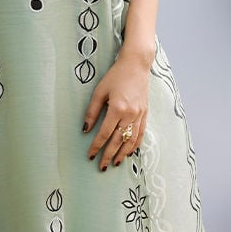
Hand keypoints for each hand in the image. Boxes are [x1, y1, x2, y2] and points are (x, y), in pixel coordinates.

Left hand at [83, 51, 150, 170]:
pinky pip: (141, 133)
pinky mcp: (145, 113)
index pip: (104, 133)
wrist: (136, 65)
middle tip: (102, 166)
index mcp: (117, 108)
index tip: (90, 155)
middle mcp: (130, 114)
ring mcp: (139, 115)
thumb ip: (92, 111)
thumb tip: (85, 129)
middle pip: (118, 140)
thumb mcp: (99, 91)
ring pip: (131, 140)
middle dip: (109, 155)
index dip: (96, 146)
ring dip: (122, 153)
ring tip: (115, 163)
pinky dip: (135, 145)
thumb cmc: (115, 76)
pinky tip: (129, 152)